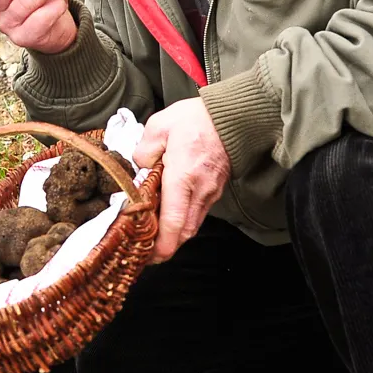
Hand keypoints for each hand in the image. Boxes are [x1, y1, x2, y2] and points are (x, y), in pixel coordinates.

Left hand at [133, 98, 229, 262]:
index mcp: (183, 176)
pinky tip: (169, 219)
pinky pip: (197, 214)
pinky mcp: (214, 191)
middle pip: (184, 232)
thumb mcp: (160, 126)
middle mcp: (199, 190)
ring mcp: (210, 193)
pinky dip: (183, 223)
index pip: (174, 220)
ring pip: (192, 225)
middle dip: (165, 248)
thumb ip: (144, 150)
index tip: (150, 256)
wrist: (233, 116)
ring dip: (174, 237)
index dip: (162, 243)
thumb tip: (140, 167)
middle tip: (145, 254)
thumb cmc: (197, 119)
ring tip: (153, 239)